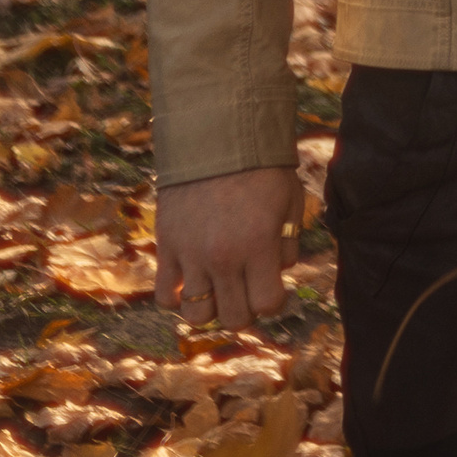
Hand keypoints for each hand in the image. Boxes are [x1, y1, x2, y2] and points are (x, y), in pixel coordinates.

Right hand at [154, 165, 301, 330]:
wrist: (217, 138)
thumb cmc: (262, 168)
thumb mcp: (290, 202)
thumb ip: (288, 244)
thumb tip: (279, 274)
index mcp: (258, 245)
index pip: (268, 304)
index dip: (275, 302)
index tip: (276, 290)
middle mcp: (222, 257)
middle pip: (233, 318)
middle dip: (246, 310)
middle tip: (248, 291)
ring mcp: (191, 255)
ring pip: (196, 317)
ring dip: (212, 309)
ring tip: (220, 289)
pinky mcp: (167, 247)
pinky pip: (165, 296)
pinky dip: (177, 299)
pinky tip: (192, 283)